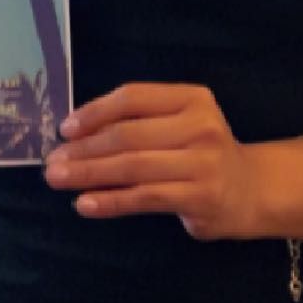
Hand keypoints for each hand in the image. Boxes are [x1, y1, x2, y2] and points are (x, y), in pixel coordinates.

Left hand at [43, 82, 261, 239]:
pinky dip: (111, 201)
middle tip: (53, 162)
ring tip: (59, 180)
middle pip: (129, 135)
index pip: (133, 98)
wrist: (249, 191)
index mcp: (192, 98)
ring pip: (133, 167)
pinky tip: (85, 204)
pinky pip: (145, 198)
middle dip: (85, 148)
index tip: (65, 129)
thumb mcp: (179, 124)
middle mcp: (201, 126)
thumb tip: (75, 133)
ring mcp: (203, 163)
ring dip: (90, 174)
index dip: (95, 111)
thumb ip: (139, 122)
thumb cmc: (201, 154)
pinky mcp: (200, 197)